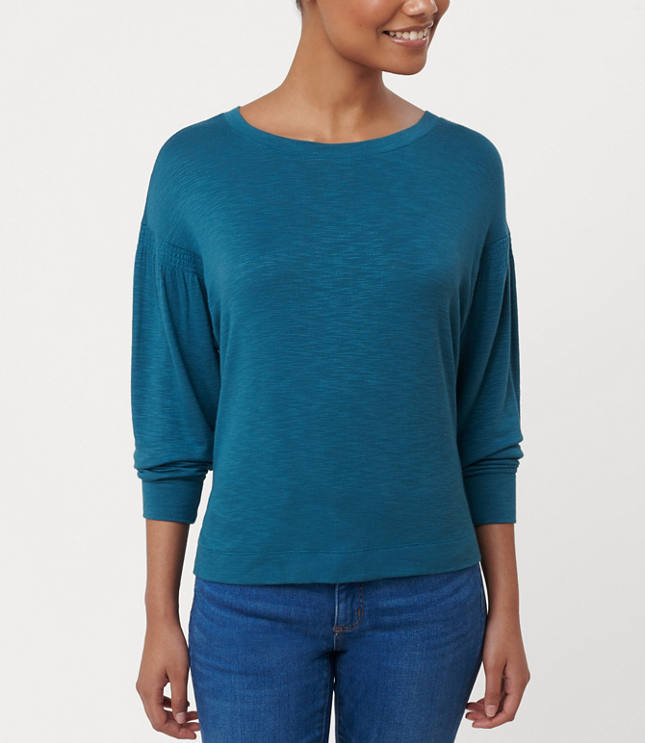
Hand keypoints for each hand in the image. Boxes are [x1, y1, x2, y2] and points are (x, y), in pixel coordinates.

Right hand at [135, 619, 199, 738]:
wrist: (161, 622)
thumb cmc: (171, 644)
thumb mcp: (179, 673)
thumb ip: (179, 698)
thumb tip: (179, 720)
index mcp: (148, 691)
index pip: (160, 723)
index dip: (177, 731)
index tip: (195, 733)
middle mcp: (143, 690)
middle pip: (158, 718)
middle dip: (178, 725)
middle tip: (198, 725)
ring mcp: (145, 682)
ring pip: (158, 708)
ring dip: (175, 714)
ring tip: (195, 715)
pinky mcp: (149, 675)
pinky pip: (158, 697)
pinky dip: (171, 704)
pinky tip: (185, 703)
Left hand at [465, 609, 529, 727]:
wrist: (503, 612)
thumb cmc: (498, 635)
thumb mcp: (492, 664)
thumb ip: (492, 690)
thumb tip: (491, 713)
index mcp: (519, 682)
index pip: (508, 713)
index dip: (491, 722)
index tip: (474, 723)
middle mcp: (520, 680)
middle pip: (505, 707)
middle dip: (487, 715)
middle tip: (467, 716)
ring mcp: (516, 673)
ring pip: (502, 698)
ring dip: (487, 706)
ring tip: (468, 708)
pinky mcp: (510, 666)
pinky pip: (501, 688)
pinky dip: (489, 695)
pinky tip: (477, 697)